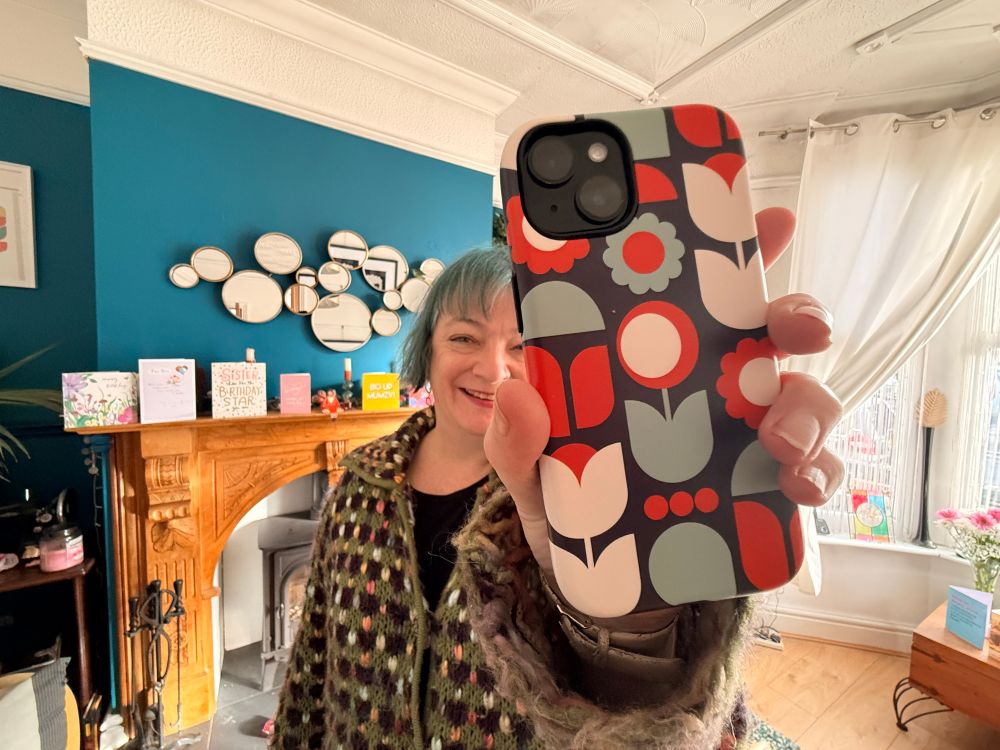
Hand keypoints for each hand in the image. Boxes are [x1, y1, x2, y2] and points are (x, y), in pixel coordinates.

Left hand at [484, 208, 843, 633]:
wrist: (603, 586)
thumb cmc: (573, 503)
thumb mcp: (531, 468)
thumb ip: (516, 435)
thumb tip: (514, 389)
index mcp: (658, 358)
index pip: (703, 289)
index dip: (739, 247)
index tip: (770, 217)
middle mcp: (715, 384)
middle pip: (773, 332)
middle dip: (797, 317)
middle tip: (794, 329)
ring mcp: (748, 434)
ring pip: (806, 396)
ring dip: (807, 406)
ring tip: (777, 437)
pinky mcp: (768, 489)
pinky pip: (813, 469)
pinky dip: (817, 473)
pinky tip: (798, 485)